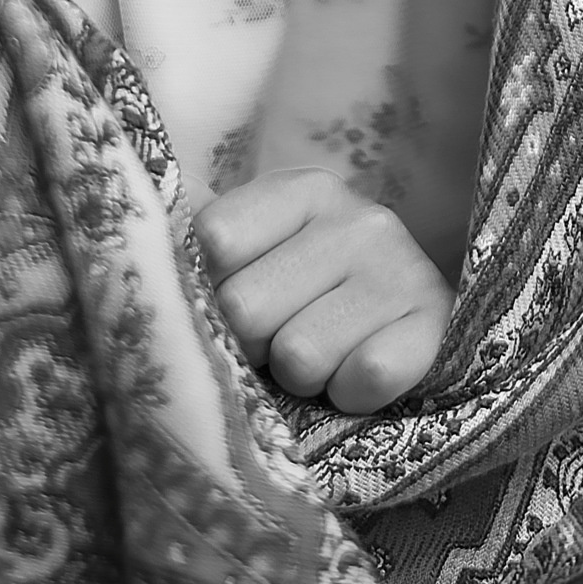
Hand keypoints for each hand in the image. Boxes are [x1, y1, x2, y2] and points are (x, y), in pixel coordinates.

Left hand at [195, 166, 453, 412]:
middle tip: (280, 339)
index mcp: (305, 190)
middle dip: (252, 343)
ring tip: (325, 355)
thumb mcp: (263, 248)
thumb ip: (207, 250)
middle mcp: (359, 219)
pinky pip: (361, 380)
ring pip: (299, 356)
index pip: (215, 238)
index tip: (233, 296)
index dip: (209, 287)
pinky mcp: (435, 326)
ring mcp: (402, 270)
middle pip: (246, 307)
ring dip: (301, 377)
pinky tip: (358, 371)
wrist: (415, 316)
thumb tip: (147, 266)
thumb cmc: (314, 288)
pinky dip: (349, 393)